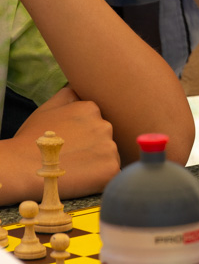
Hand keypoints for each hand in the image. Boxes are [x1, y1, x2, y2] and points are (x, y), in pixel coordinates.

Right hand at [0, 87, 119, 204]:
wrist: (20, 168)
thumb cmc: (31, 140)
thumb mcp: (48, 108)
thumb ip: (69, 94)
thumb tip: (80, 84)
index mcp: (92, 109)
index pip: (96, 123)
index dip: (82, 137)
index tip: (68, 144)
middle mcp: (105, 125)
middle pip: (105, 139)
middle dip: (92, 148)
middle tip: (70, 158)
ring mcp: (109, 147)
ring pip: (109, 157)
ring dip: (97, 164)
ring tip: (73, 169)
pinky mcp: (110, 169)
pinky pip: (112, 175)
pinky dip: (100, 179)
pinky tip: (81, 180)